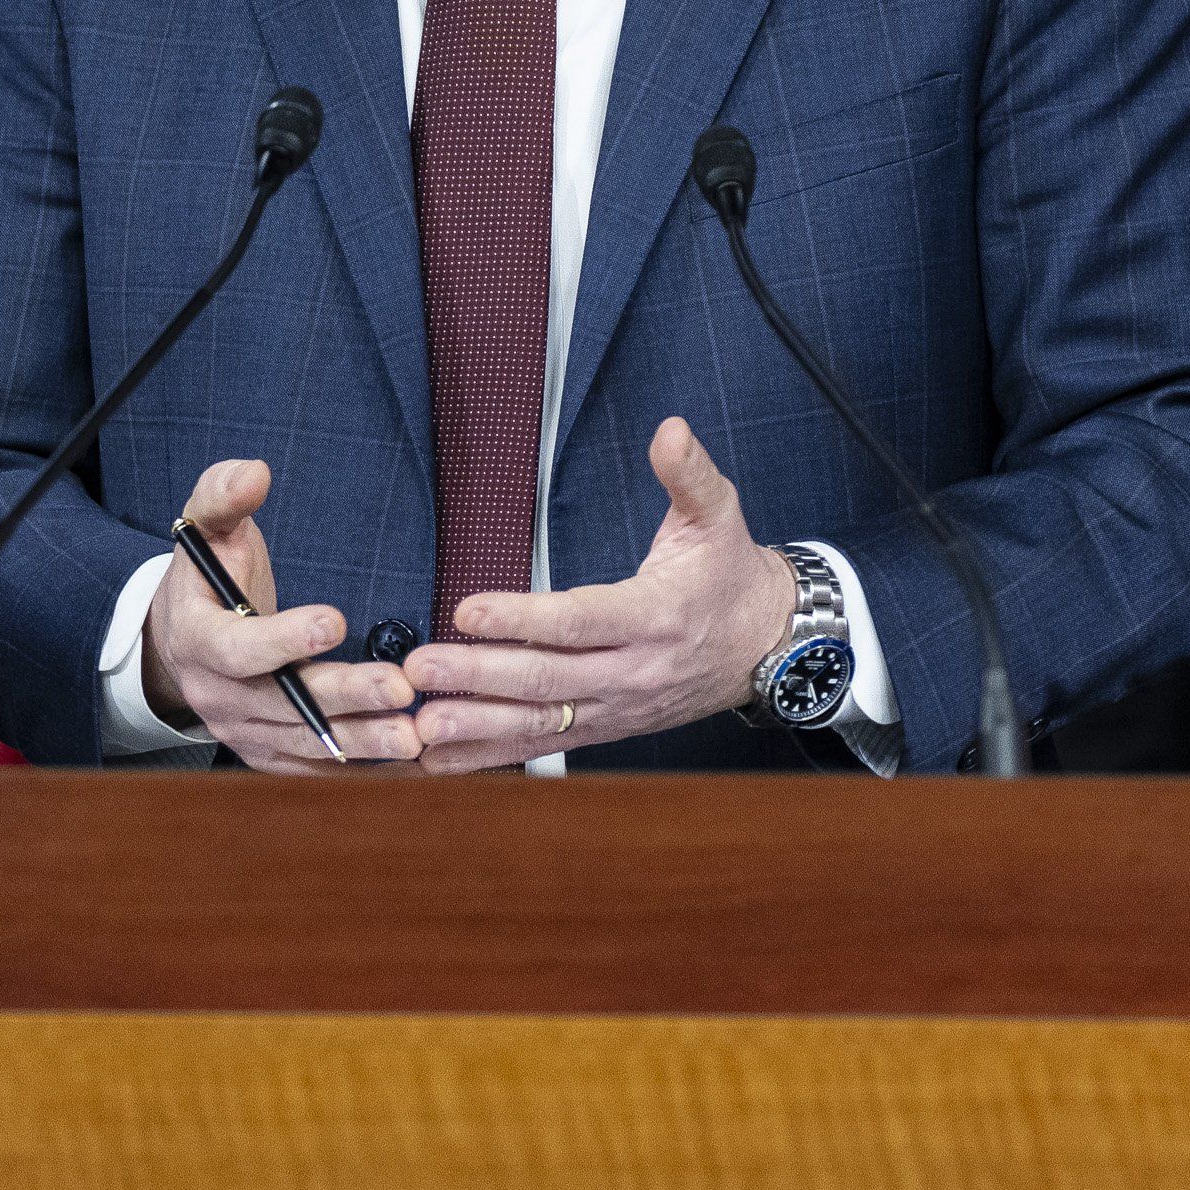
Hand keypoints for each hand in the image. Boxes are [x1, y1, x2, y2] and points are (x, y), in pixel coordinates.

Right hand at [137, 458, 423, 772]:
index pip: (239, 648)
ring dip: (361, 741)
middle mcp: (217, 697)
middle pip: (284, 704)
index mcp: (199, 641)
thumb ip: (224, 495)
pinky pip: (312, 771)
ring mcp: (241, 732)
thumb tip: (255, 473)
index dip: (284, 638)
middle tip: (400, 690)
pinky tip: (406, 765)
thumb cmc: (206, 580)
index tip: (335, 620)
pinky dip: (358, 772)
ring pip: (304, 743)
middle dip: (344, 697)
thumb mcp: (204, 528)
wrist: (179, 643)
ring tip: (414, 735)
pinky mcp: (266, 753)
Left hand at [400, 419, 796, 771]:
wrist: (768, 648)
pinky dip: (489, 758)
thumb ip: (688, 473)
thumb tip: (670, 429)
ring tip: (421, 724)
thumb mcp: (719, 517)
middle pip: (548, 677)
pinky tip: (438, 760)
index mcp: (656, 616)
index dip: (522, 618)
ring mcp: (617, 708)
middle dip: (479, 676)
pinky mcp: (604, 730)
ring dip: (476, 725)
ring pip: (540, 722)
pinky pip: (542, 748)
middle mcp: (633, 671)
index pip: (580, 620)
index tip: (467, 610)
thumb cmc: (731, 580)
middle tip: (420, 667)